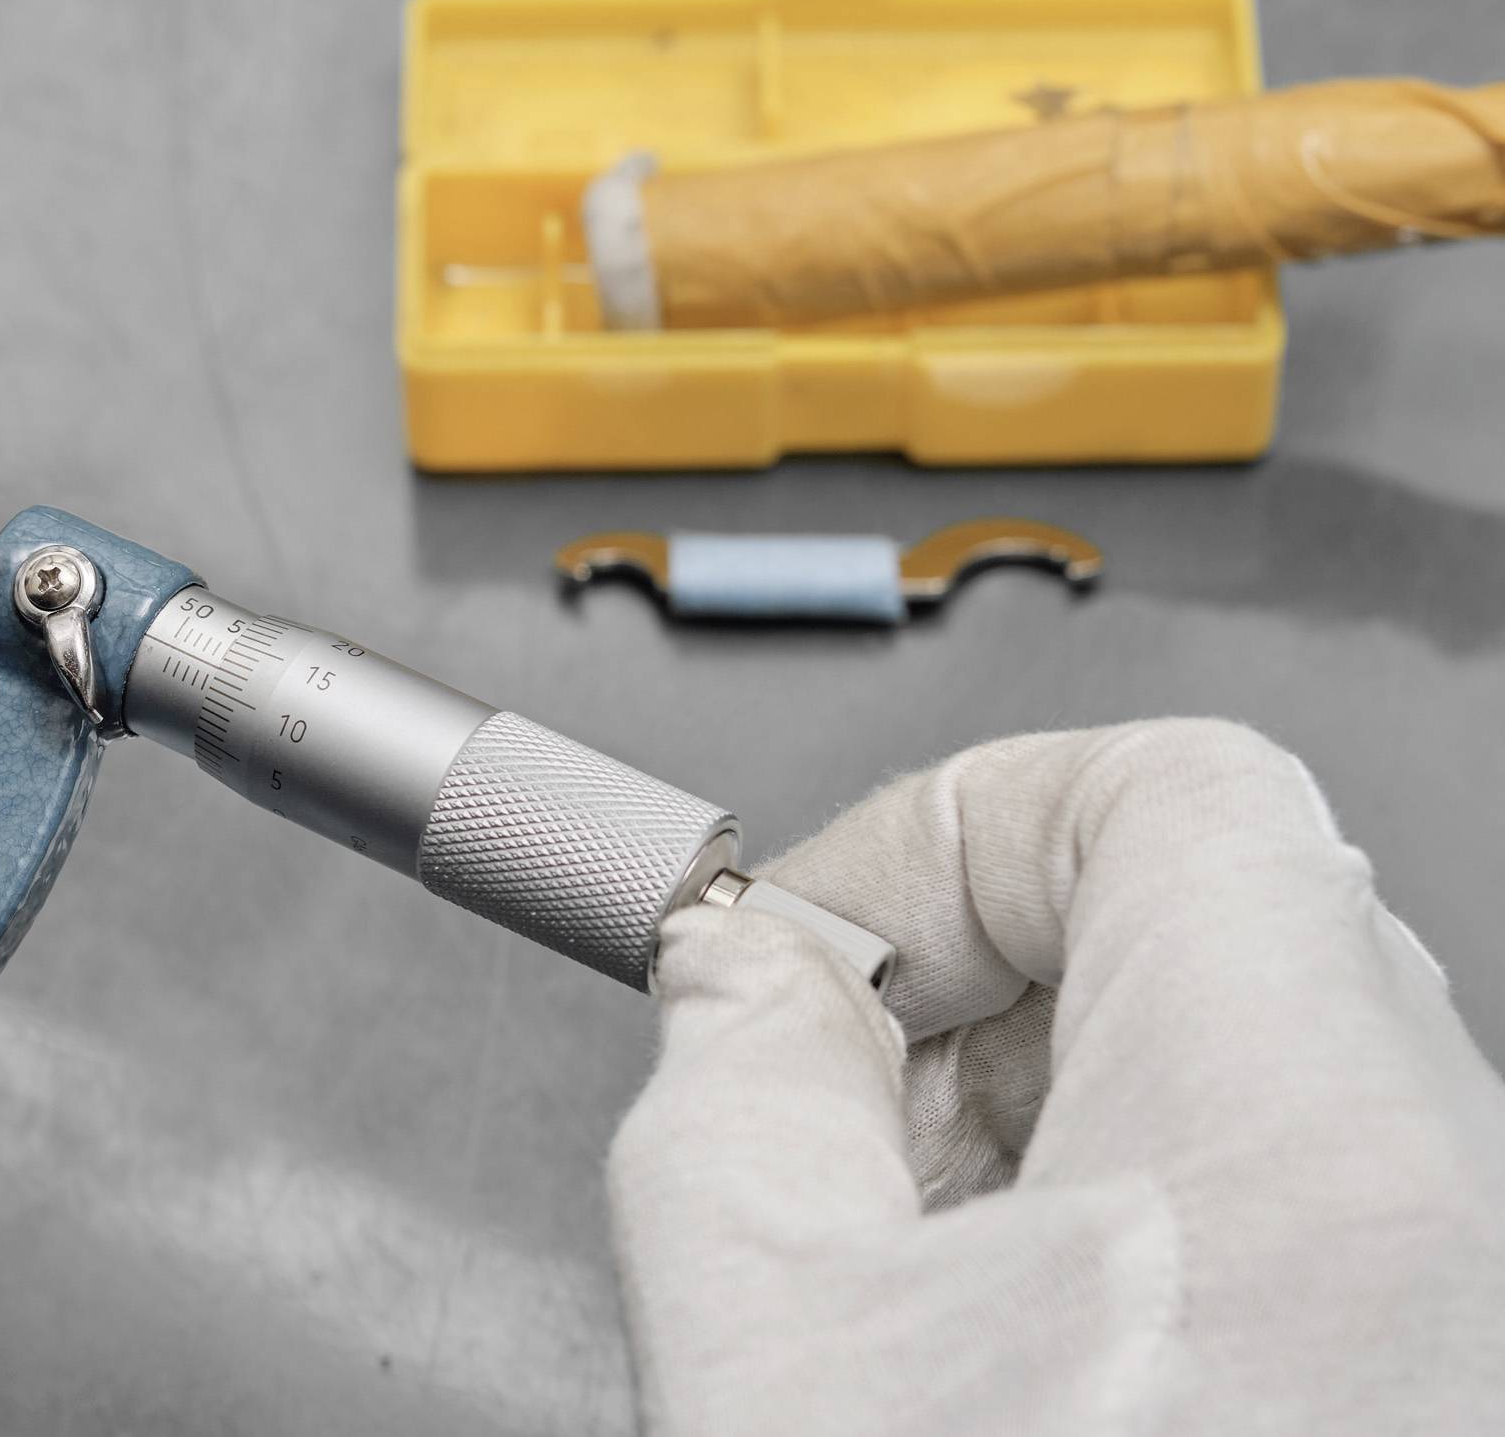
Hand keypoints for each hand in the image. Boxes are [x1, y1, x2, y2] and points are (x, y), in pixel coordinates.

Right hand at [610, 720, 1504, 1434]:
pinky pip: (1302, 1214)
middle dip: (971, 990)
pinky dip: (1129, 1223)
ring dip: (1041, 1113)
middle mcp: (1449, 1211)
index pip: (1172, 788)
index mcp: (1307, 1143)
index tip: (818, 930)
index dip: (948, 826)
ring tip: (898, 1261)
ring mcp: (1470, 1304)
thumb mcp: (765, 1331)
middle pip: (1204, 931)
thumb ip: (732, 1073)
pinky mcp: (1447, 1377)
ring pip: (1246, 1081)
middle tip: (826, 1095)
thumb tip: (745, 971)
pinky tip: (1001, 1343)